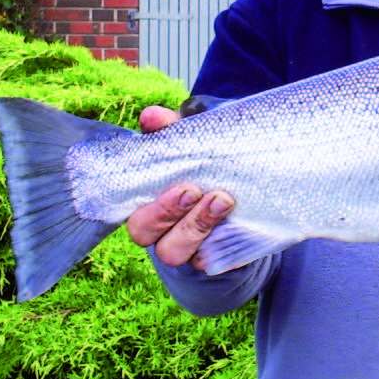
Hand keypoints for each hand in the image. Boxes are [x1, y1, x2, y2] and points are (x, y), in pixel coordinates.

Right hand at [125, 106, 235, 269]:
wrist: (252, 198)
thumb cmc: (211, 165)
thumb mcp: (195, 142)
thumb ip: (172, 128)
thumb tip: (151, 116)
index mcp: (147, 196)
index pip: (125, 200)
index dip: (134, 189)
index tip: (165, 172)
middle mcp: (158, 227)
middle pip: (141, 230)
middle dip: (165, 211)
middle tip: (193, 190)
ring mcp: (183, 246)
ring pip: (171, 251)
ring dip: (195, 226)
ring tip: (223, 201)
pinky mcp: (208, 259)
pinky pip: (204, 261)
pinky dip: (218, 243)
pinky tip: (234, 223)